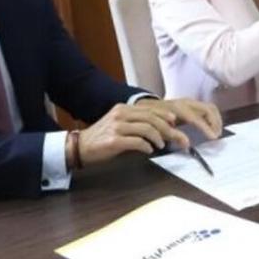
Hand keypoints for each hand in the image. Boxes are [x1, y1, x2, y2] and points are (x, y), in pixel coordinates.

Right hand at [76, 98, 221, 165]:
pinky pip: (137, 142)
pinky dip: (146, 146)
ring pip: (147, 129)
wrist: (79, 147)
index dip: (166, 117)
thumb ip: (137, 123)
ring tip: (162, 145)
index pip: (150, 110)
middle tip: (179, 139)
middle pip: (152, 118)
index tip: (177, 124)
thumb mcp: (120, 124)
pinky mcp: (113, 140)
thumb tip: (160, 128)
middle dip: (169, 129)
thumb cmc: (102, 138)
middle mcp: (121, 114)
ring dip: (159, 138)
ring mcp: (117, 127)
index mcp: (123, 108)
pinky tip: (149, 150)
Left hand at [135, 97, 222, 145]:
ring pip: (210, 107)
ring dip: (216, 120)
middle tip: (217, 137)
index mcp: (178, 108)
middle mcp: (186, 102)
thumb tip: (187, 144)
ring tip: (217, 133)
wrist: (146, 107)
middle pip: (208, 109)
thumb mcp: (160, 130)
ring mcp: (190, 101)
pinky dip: (213, 117)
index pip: (196, 118)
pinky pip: (207, 108)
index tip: (213, 138)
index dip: (206, 128)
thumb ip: (173, 136)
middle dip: (215, 123)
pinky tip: (213, 127)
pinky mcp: (192, 103)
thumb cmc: (153, 120)